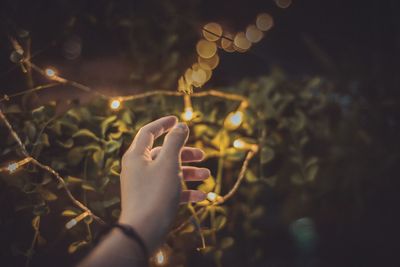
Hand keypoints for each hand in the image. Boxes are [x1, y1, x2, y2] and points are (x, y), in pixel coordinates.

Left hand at [118, 116, 208, 252]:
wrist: (144, 232)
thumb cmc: (155, 194)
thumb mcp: (168, 163)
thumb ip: (175, 142)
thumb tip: (180, 125)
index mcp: (136, 156)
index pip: (148, 132)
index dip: (163, 124)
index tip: (178, 120)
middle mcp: (138, 169)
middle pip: (162, 153)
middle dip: (184, 153)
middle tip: (202, 155)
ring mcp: (144, 186)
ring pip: (169, 172)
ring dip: (188, 172)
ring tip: (206, 175)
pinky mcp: (151, 201)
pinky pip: (169, 190)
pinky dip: (185, 190)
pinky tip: (201, 195)